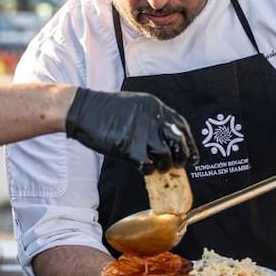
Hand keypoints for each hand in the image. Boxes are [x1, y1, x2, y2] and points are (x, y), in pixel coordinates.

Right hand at [65, 87, 196, 172]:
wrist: (82, 109)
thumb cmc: (104, 110)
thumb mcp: (134, 106)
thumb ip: (150, 119)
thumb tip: (165, 140)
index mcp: (155, 106)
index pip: (181, 126)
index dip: (189, 143)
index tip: (192, 155)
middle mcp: (152, 118)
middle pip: (178, 142)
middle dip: (182, 157)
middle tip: (179, 165)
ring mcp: (141, 132)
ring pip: (166, 156)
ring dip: (165, 166)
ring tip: (159, 169)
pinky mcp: (129, 147)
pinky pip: (147, 165)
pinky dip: (148, 170)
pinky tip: (143, 168)